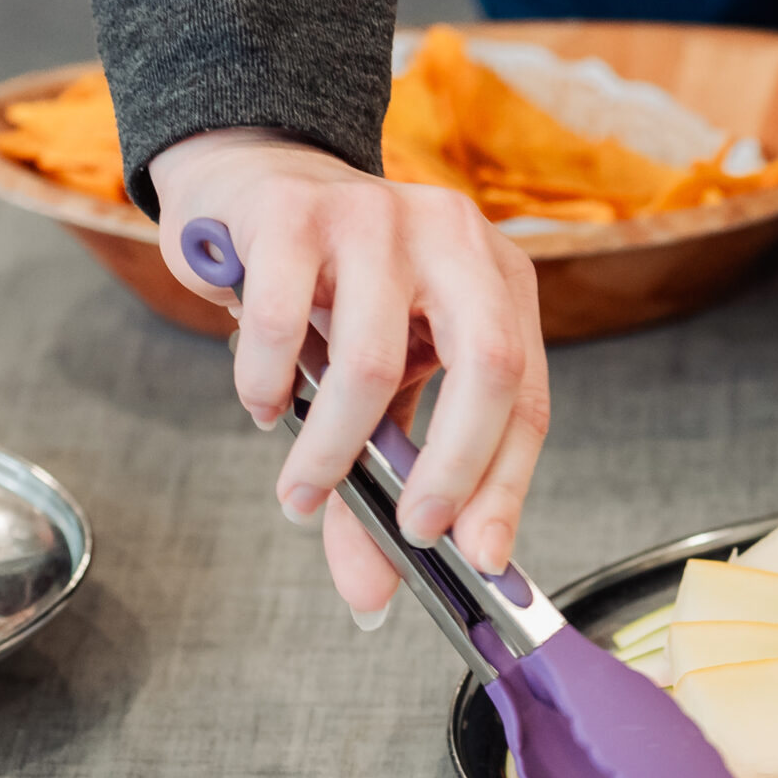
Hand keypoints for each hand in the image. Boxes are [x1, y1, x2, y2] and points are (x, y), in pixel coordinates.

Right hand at [150, 129, 550, 623]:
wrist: (250, 183)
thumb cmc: (333, 293)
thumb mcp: (381, 378)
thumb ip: (383, 478)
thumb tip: (371, 594)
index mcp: (499, 281)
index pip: (527, 396)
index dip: (507, 483)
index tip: (481, 558)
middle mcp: (456, 239)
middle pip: (486, 367)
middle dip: (449, 470)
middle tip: (408, 534)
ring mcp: (378, 216)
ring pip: (371, 362)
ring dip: (330, 450)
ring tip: (299, 488)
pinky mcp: (295, 214)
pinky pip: (283, 325)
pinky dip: (268, 387)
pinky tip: (264, 406)